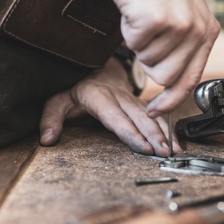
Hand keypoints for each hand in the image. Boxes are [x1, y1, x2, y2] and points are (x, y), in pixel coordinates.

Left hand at [39, 57, 180, 156]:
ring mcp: (132, 99)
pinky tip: (176, 143)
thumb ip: (50, 119)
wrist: (94, 69)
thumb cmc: (76, 91)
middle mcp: (118, 96)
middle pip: (139, 117)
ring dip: (164, 134)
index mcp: (97, 96)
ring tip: (173, 151)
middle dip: (154, 136)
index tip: (144, 148)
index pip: (115, 117)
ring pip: (151, 116)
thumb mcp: (57, 101)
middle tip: (164, 154)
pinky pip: (157, 116)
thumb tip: (47, 140)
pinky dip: (168, 129)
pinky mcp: (141, 103)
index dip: (130, 133)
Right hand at [104, 0, 220, 117]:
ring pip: (148, 64)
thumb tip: (172, 83)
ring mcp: (179, 26)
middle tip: (147, 33)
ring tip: (144, 17)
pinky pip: (134, 47)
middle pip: (166, 77)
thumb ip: (185, 46)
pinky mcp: (157, 22)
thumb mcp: (183, 15)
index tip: (156, 111)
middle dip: (149, 61)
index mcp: (208, 31)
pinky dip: (128, 32)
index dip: (171, 100)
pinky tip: (136, 11)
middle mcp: (198, 31)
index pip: (191, 80)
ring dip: (138, 44)